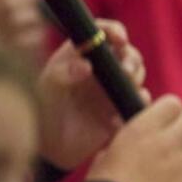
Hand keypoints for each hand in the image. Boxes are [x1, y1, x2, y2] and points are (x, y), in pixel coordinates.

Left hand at [37, 19, 147, 168]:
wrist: (49, 150)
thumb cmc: (41, 115)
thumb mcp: (44, 92)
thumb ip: (60, 74)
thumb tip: (85, 65)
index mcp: (79, 56)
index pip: (102, 33)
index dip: (114, 31)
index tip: (119, 38)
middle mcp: (100, 70)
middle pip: (127, 53)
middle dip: (131, 60)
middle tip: (126, 73)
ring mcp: (112, 89)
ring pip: (137, 75)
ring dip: (136, 79)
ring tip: (121, 92)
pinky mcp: (122, 109)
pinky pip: (139, 101)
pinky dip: (135, 104)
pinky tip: (114, 119)